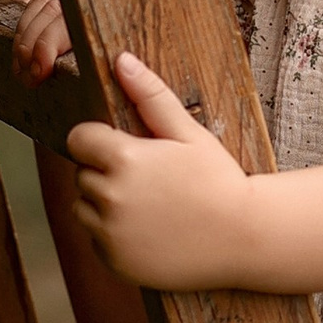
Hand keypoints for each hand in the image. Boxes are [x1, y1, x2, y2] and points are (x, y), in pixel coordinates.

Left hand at [68, 55, 259, 289]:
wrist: (243, 237)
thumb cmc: (219, 179)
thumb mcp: (189, 133)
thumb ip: (150, 96)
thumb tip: (122, 61)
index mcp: (123, 159)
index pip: (79, 139)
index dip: (99, 140)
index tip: (125, 147)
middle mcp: (109, 197)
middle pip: (81, 174)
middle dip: (105, 172)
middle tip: (148, 179)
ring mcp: (110, 234)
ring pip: (84, 208)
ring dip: (104, 204)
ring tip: (148, 204)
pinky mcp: (114, 262)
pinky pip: (97, 240)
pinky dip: (113, 235)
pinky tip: (149, 230)